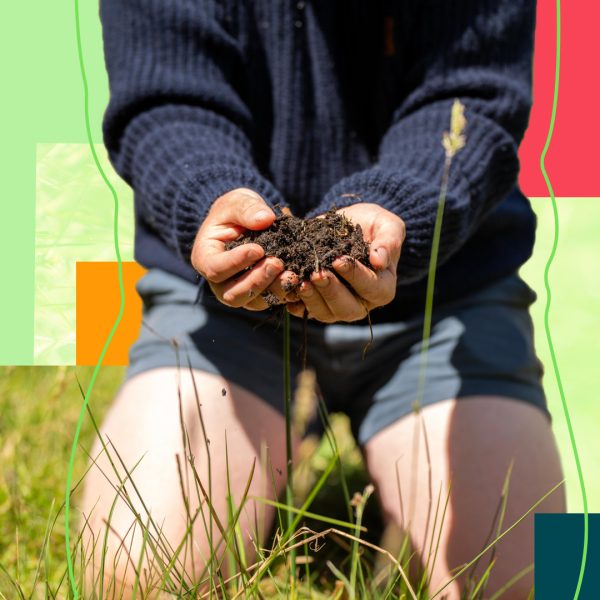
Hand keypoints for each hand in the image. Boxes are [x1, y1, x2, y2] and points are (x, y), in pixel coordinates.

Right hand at [191, 188, 286, 309]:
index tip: (259, 249)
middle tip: (277, 263)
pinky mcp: (257, 295)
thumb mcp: (237, 201)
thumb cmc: (234, 211)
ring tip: (291, 274)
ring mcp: (238, 291)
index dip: (236, 262)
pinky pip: (269, 301)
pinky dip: (284, 294)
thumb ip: (247, 209)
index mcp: (205, 258)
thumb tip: (265, 219)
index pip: (215, 268)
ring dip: (272, 290)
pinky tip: (297, 281)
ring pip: (252, 302)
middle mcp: (218, 282)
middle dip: (256, 281)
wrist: (244, 223)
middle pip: (232, 293)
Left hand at [286, 203, 404, 322]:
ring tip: (299, 280)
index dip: (356, 276)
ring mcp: (336, 307)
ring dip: (311, 298)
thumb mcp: (387, 225)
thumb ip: (389, 241)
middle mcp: (361, 303)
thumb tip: (380, 261)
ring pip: (324, 313)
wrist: (346, 225)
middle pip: (347, 308)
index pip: (372, 289)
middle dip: (330, 291)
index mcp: (382, 288)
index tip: (339, 260)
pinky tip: (288, 286)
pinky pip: (303, 310)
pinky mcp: (316, 304)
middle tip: (316, 273)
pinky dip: (294, 301)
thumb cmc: (372, 225)